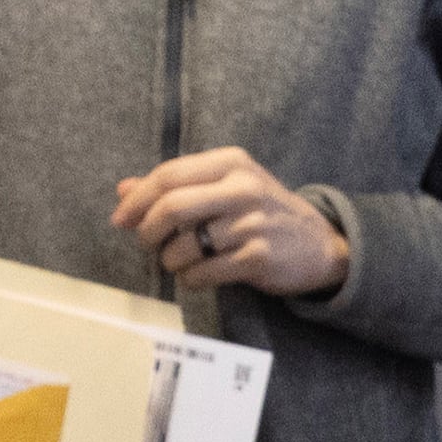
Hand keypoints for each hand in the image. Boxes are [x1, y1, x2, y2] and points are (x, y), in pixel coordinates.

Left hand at [114, 147, 350, 296]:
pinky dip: (190, 279)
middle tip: (147, 243)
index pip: (168, 175)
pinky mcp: (258, 257)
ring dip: (170, 260)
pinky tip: (196, 276)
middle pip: (172, 207)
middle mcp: (243, 188)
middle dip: (148, 231)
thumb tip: (123, 190)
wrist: (321, 245)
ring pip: (184, 245)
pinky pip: (203, 272)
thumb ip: (176, 186)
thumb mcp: (225, 187)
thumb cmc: (263, 213)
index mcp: (231, 163)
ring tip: (178, 261)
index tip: (121, 219)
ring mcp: (252, 224)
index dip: (137, 200)